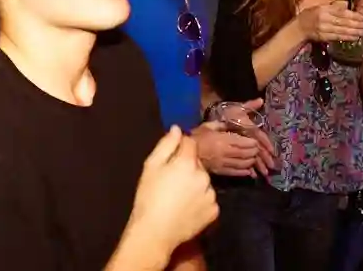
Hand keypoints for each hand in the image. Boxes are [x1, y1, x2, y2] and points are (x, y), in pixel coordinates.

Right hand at [128, 127, 218, 255]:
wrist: (155, 232)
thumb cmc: (148, 197)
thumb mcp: (151, 166)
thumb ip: (166, 144)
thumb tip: (177, 129)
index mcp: (188, 163)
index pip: (190, 143)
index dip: (180, 147)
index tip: (171, 157)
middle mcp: (204, 176)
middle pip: (197, 163)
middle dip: (187, 167)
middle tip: (171, 181)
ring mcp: (211, 195)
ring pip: (204, 182)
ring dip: (195, 184)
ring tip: (178, 197)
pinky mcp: (214, 211)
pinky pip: (208, 199)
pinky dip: (200, 201)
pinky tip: (186, 208)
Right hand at [191, 124, 260, 176]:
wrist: (183, 153)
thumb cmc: (196, 137)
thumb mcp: (207, 126)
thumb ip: (220, 125)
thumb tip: (231, 123)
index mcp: (222, 139)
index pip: (241, 142)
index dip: (251, 142)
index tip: (256, 141)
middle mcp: (224, 152)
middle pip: (244, 153)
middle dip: (253, 152)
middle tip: (257, 150)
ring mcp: (222, 163)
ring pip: (241, 164)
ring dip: (250, 161)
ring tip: (254, 159)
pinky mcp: (219, 171)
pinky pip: (234, 172)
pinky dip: (243, 172)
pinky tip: (248, 171)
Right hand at [296, 1, 362, 42]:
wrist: (299, 28)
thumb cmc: (310, 15)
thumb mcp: (320, 6)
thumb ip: (333, 6)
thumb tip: (347, 5)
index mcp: (323, 9)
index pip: (341, 12)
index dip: (353, 15)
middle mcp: (324, 19)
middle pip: (343, 22)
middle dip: (357, 24)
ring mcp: (324, 29)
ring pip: (342, 31)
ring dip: (354, 32)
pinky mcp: (324, 38)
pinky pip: (338, 37)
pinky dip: (347, 38)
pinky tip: (355, 38)